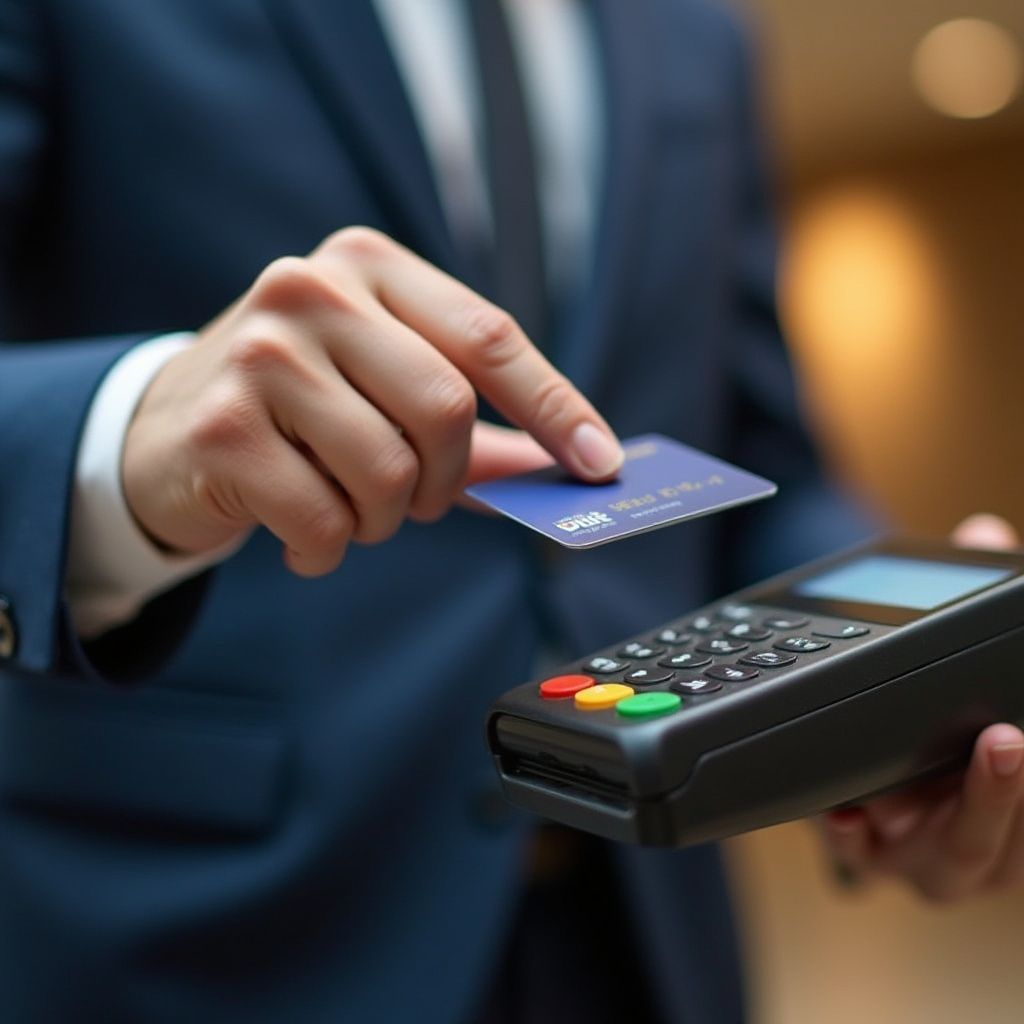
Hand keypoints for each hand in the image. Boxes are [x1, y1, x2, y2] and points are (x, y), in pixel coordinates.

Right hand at [123, 228, 620, 575]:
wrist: (168, 431)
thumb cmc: (303, 410)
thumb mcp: (385, 389)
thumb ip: (475, 426)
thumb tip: (572, 467)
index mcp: (370, 266)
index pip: (488, 337)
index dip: (554, 406)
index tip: (601, 463)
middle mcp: (313, 290)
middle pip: (444, 409)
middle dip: (441, 480)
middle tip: (412, 500)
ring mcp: (261, 353)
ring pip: (387, 474)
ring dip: (380, 520)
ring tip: (342, 508)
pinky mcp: (222, 427)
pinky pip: (324, 522)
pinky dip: (326, 550)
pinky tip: (298, 533)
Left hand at [821, 513, 1023, 901]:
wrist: (877, 773)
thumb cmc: (945, 723)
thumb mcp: (967, 665)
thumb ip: (982, 605)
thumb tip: (986, 532)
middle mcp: (990, 840)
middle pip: (1015, 837)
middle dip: (1012, 792)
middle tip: (1010, 739)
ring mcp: (928, 856)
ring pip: (955, 855)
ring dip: (956, 813)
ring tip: (947, 771)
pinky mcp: (869, 856)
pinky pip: (863, 859)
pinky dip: (853, 839)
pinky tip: (846, 813)